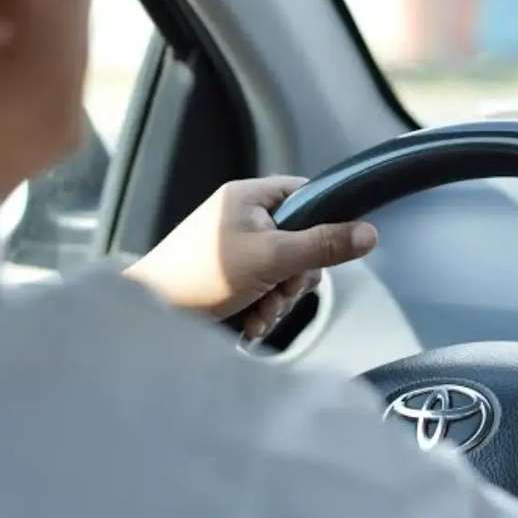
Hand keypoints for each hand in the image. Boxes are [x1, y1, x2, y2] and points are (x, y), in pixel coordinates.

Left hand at [125, 177, 377, 338]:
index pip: (307, 195)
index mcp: (249, 197)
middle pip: (302, 241)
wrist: (148, 317)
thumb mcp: (271, 258)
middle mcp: (243, 217)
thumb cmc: (198, 277)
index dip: (323, 223)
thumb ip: (322, 246)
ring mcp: (237, 248)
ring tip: (258, 313)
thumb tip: (369, 234)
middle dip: (296, 277)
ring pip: (286, 271)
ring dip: (279, 299)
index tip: (322, 252)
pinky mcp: (231, 276)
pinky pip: (266, 288)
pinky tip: (250, 322)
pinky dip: (264, 309)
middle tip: (279, 290)